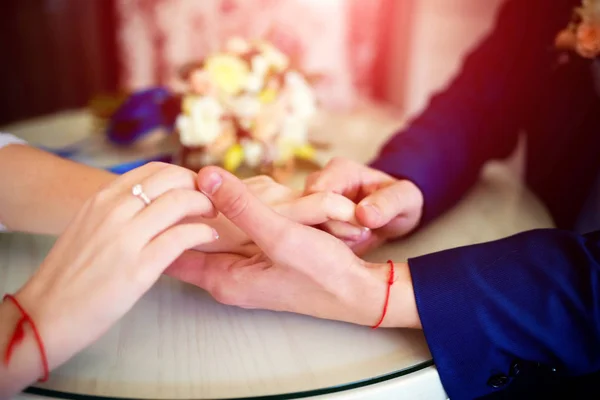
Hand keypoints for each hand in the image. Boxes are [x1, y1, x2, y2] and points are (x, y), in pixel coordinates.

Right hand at [1, 162, 217, 393]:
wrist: (46, 313)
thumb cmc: (70, 274)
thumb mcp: (88, 225)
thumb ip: (116, 209)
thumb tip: (148, 200)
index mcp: (102, 199)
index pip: (154, 170)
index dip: (183, 175)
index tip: (195, 187)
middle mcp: (114, 211)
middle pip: (171, 180)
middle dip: (199, 186)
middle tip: (211, 200)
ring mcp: (126, 239)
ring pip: (180, 203)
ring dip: (205, 206)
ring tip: (213, 217)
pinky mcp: (138, 268)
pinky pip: (181, 238)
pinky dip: (202, 233)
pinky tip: (208, 237)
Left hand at [166, 166, 419, 328]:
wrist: (358, 291)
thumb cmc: (322, 272)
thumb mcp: (280, 234)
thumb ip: (241, 206)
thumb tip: (204, 176)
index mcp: (222, 279)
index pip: (171, 253)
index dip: (162, 222)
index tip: (161, 193)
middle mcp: (228, 278)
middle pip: (190, 241)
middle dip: (187, 210)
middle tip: (187, 178)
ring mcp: (244, 270)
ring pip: (214, 234)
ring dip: (212, 210)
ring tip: (210, 181)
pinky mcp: (260, 261)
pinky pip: (236, 234)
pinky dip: (234, 214)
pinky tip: (241, 195)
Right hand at [304, 157, 423, 254]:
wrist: (392, 213)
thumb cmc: (398, 200)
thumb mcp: (405, 199)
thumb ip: (387, 203)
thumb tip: (364, 214)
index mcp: (340, 170)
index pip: (318, 193)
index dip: (336, 216)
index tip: (362, 228)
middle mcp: (319, 182)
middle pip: (306, 211)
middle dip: (334, 231)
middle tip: (361, 235)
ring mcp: (311, 201)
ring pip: (305, 226)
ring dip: (330, 240)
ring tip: (357, 239)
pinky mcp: (310, 220)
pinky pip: (309, 236)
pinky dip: (327, 247)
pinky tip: (347, 246)